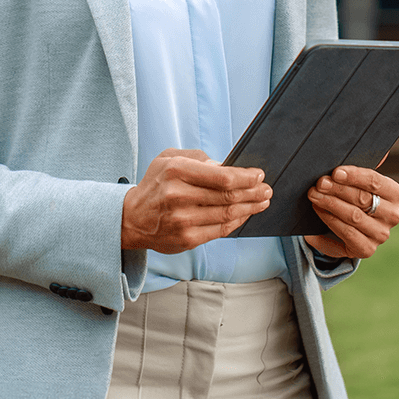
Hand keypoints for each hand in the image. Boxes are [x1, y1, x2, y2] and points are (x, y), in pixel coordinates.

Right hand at [122, 149, 271, 253]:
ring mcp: (183, 220)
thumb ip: (198, 159)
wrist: (132, 219)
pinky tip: (245, 214)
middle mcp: (179, 196)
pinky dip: (237, 222)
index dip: (246, 177)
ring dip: (250, 208)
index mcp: (176, 171)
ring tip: (262, 202)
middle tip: (266, 190)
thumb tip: (227, 166)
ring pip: (228, 214)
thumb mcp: (168, 159)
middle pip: (229, 196)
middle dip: (254, 192)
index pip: (222, 176)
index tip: (259, 175)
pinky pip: (221, 230)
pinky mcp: (187, 239)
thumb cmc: (155, 185)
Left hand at [304, 164, 398, 259]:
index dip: (354, 176)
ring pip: (353, 218)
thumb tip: (381, 152)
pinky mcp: (367, 249)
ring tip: (314, 196)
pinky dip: (329, 224)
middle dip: (337, 190)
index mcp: (395, 193)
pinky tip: (317, 215)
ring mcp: (381, 234)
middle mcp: (392, 216)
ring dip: (330, 205)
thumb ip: (362, 166)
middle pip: (362, 199)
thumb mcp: (357, 180)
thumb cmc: (352, 194)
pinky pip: (346, 235)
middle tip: (319, 184)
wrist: (347, 224)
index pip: (375, 182)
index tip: (335, 172)